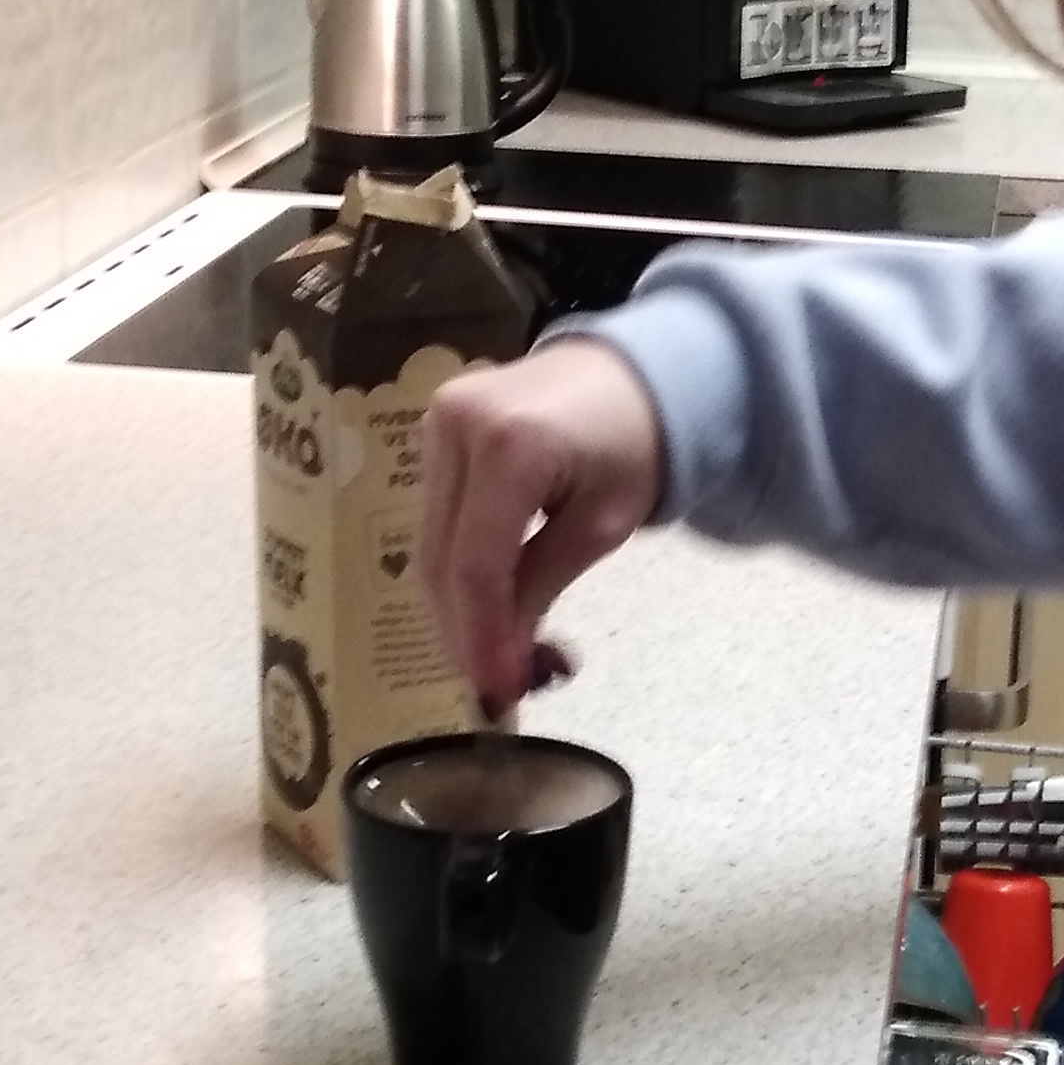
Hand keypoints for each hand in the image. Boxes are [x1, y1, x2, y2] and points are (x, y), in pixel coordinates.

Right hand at [421, 342, 665, 714]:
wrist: (632, 374)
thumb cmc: (634, 445)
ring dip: (457, 607)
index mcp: (510, 445)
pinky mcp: (431, 429)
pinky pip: (435, 517)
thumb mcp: (600, 525)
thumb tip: (499, 663)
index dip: (481, 636)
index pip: (476, 563)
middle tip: (497, 686)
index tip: (499, 690)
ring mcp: (435, 421)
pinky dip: (457, 568)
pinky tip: (487, 605)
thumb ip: (541, 587)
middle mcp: (457, 426)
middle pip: (440, 557)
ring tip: (498, 654)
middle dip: (464, 632)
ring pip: (428, 543)